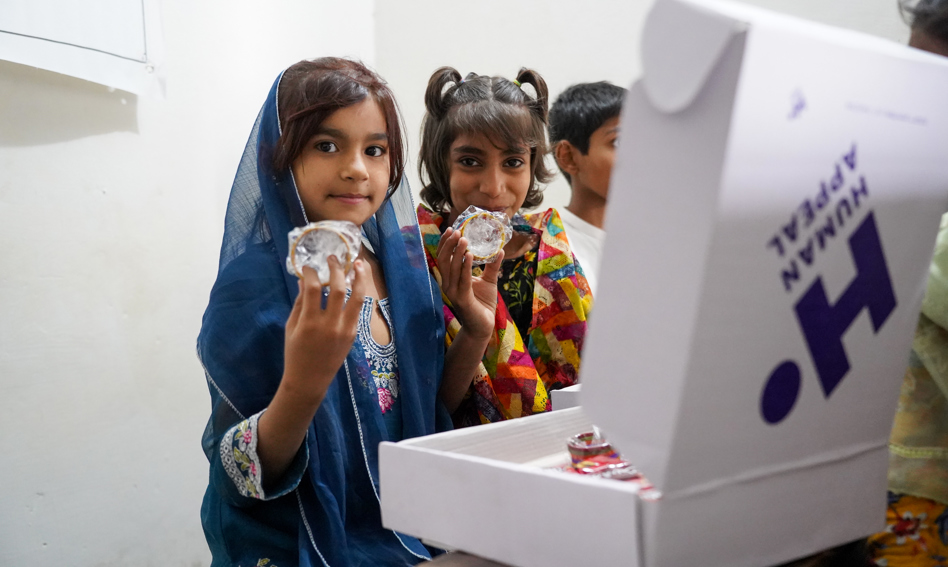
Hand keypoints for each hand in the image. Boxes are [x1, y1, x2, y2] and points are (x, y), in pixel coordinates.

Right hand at [281, 256, 367, 405]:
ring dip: (359, 278)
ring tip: (359, 263)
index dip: (311, 273)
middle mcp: (329, 324)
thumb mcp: (291, 327)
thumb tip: (304, 281)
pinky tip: (357, 284)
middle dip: (336, 269)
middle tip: (333, 258)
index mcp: (309, 323)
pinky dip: (358, 295)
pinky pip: (358, 310)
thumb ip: (299, 303)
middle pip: (338, 289)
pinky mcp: (353, 334)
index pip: (312, 289)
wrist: (309, 380)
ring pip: (357, 298)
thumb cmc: (295, 353)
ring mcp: (344, 329)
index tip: (309, 267)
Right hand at [436, 227, 503, 339]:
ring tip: (464, 239)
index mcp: (451, 279)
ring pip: (451, 268)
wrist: (483, 326)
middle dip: (449, 244)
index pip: (443, 258)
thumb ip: (492, 266)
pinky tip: (469, 255)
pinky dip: (465, 266)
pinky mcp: (462, 299)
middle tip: (457, 230)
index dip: (445, 243)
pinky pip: (463, 279)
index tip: (451, 229)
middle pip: (444, 260)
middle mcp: (448, 284)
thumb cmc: (483, 304)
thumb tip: (500, 249)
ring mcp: (453, 292)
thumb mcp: (489, 280)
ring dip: (457, 252)